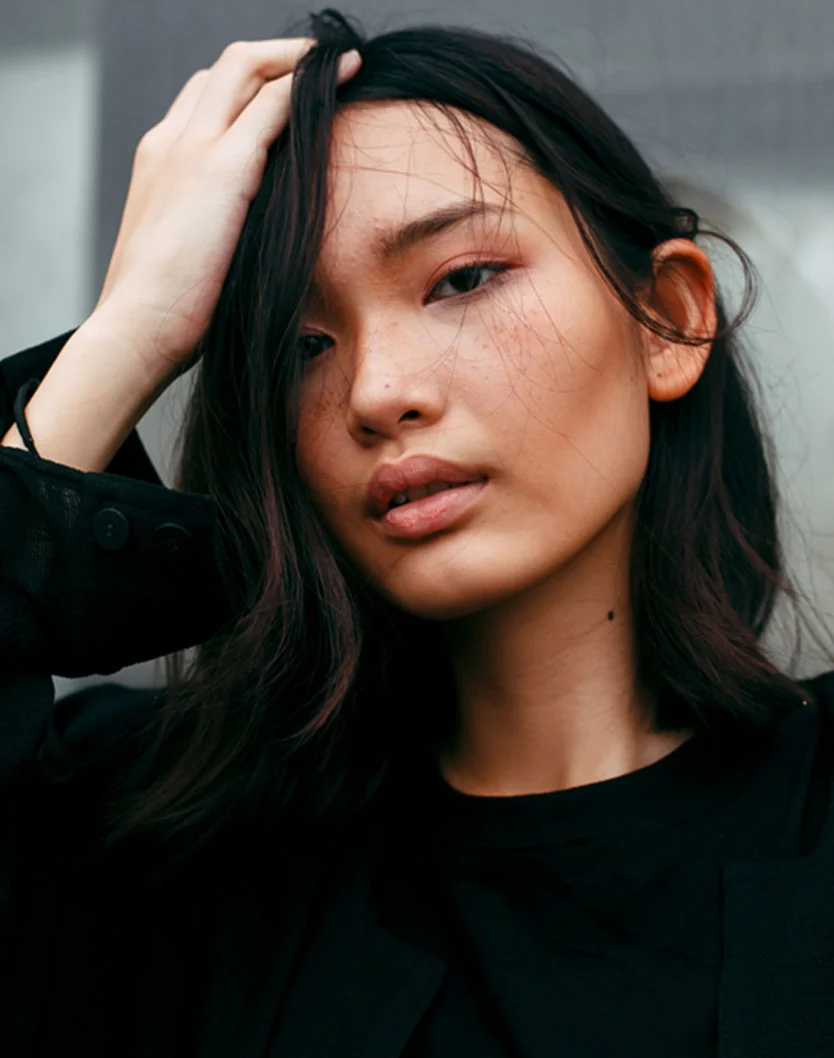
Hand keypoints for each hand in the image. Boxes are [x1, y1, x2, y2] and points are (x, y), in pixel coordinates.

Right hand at [92, 38, 360, 375]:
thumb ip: (215, 236)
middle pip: (225, 70)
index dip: (250, 89)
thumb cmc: (165, 317)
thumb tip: (253, 252)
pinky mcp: (222, 167)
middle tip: (324, 65)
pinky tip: (346, 76)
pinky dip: (309, 81)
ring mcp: (193, 148)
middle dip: (276, 58)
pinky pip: (274, 103)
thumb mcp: (189, 261)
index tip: (289, 96)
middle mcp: (171, 142)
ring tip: (340, 63)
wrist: (135, 330)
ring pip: (246, 68)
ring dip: (295, 58)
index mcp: (159, 163)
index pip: (204, 99)